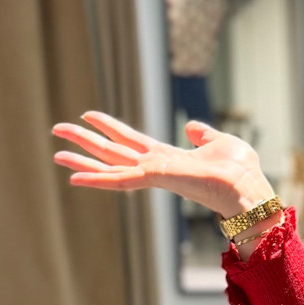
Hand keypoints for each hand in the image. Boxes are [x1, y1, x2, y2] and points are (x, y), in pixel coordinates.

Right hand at [51, 112, 273, 218]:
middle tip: (56, 129)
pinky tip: (73, 178)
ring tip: (55, 153)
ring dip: (81, 159)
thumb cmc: (240, 171)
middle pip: (112, 150)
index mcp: (167, 157)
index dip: (109, 127)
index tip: (88, 115)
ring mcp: (152, 174)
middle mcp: (155, 166)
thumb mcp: (220, 142)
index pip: (131, 141)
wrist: (248, 189)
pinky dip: (95, 179)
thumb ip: (203, 135)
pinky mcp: (155, 179)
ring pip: (109, 165)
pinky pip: (119, 179)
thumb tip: (192, 126)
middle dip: (84, 141)